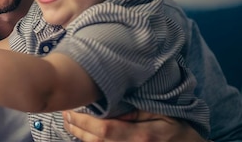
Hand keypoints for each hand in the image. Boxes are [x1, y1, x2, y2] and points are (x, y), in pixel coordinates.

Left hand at [62, 110, 205, 141]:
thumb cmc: (176, 126)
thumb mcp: (160, 113)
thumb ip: (135, 110)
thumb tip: (110, 104)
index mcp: (141, 136)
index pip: (104, 130)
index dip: (84, 121)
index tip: (70, 109)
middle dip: (77, 128)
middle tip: (65, 114)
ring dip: (80, 136)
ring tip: (69, 122)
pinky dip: (92, 141)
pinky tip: (83, 133)